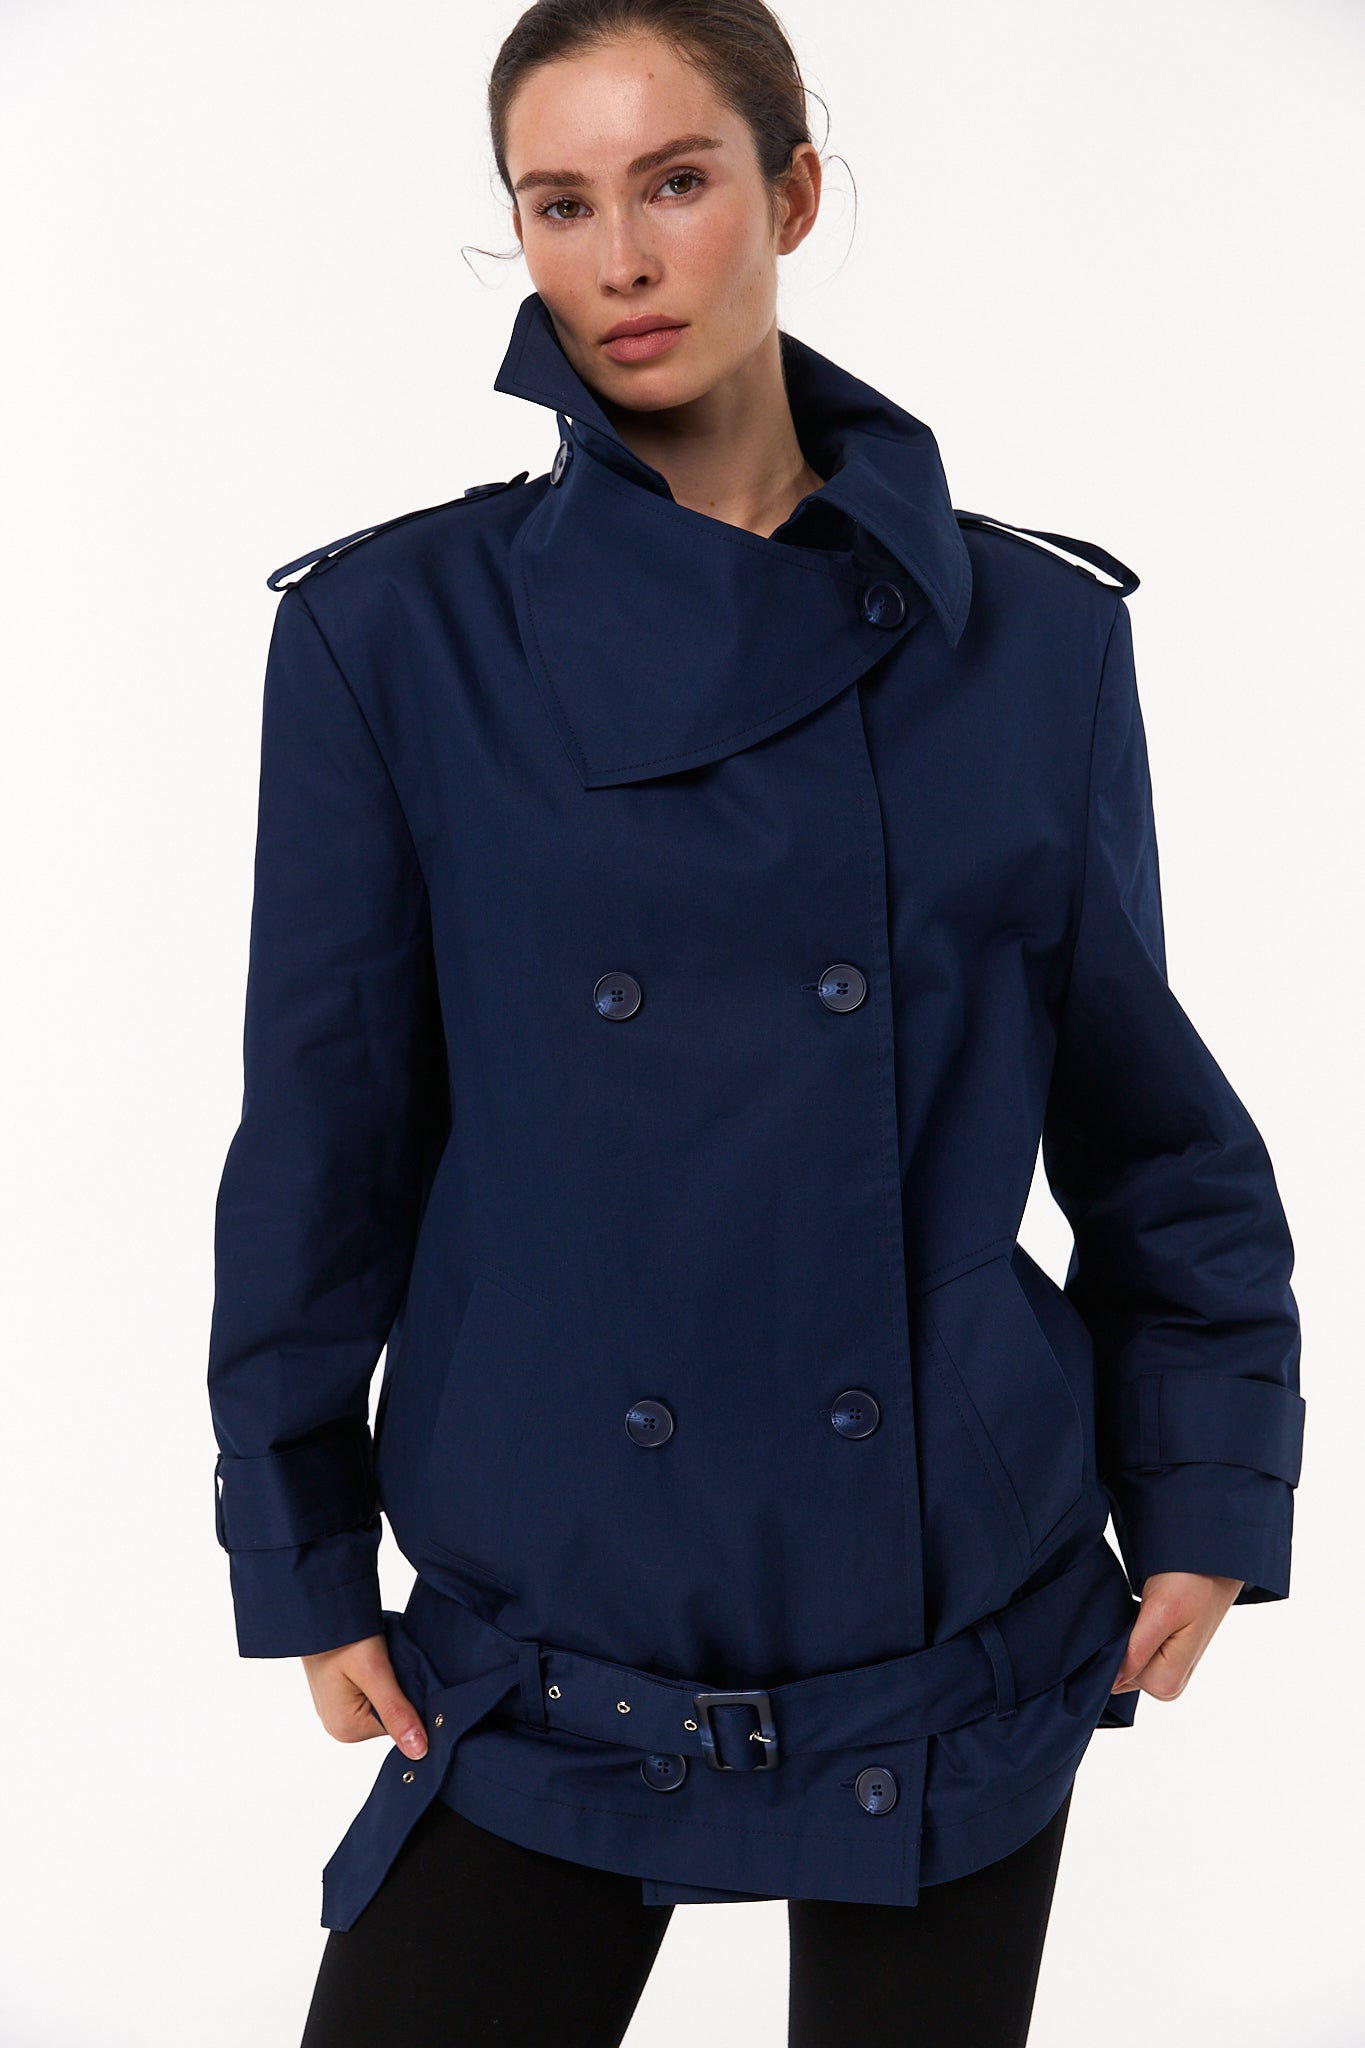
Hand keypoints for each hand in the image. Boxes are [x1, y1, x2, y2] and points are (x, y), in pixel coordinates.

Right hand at [302, 1633, 427, 1757]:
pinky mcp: (340, 1697)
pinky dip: (380, 1679)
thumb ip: (396, 1711)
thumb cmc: (343, 1637)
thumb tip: (419, 1752)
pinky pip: (372, 1694)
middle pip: (391, 1716)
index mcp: (347, 1730)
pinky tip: (375, 1661)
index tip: (409, 1672)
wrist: (320, 1612)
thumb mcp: (375, 1672)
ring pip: (384, 1703)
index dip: (412, 1700)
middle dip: (400, 1691)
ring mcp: (339, 1712)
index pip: (399, 1725)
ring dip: (391, 1683)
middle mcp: (340, 1728)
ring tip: (383, 1659)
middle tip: (393, 1661)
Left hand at [1110, 1571, 1243, 1699]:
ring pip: (1125, 1663)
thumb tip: (1109, 1684)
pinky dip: (1131, 1635)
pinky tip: (1143, 1617)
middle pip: (1120, 1672)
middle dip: (1119, 1642)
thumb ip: (1135, 1651)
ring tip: (1143, 1613)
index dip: (1113, 1646)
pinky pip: (1134, 1654)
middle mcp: (1170, 1687)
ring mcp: (1168, 1674)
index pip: (1115, 1676)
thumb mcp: (1159, 1611)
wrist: (1210, 1564)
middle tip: (1138, 1612)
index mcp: (1168, 1683)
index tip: (1130, 1619)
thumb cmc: (1190, 1582)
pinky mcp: (1165, 1660)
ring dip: (1125, 1637)